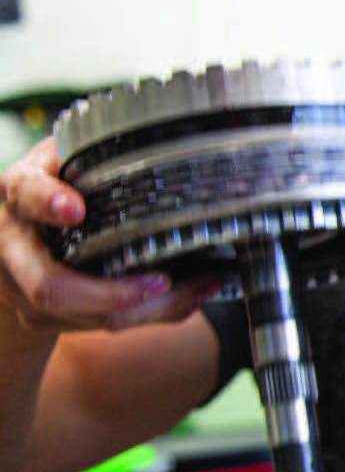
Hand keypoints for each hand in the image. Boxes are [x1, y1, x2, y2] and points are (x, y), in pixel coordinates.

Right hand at [0, 137, 215, 333]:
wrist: (9, 237)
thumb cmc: (54, 186)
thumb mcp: (68, 160)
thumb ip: (100, 157)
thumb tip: (178, 146)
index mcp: (19, 194)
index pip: (26, 195)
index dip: (48, 203)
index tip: (75, 209)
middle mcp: (13, 246)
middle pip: (49, 287)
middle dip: (109, 294)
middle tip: (162, 280)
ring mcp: (23, 289)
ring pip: (82, 316)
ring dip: (146, 309)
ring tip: (199, 287)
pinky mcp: (43, 318)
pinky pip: (98, 325)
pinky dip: (150, 313)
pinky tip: (189, 296)